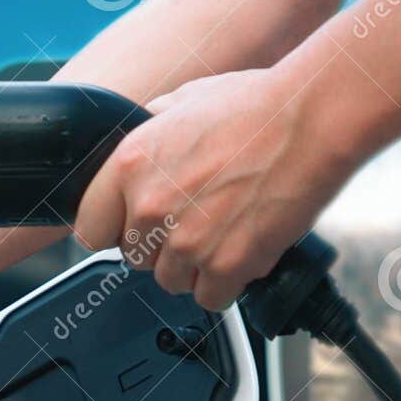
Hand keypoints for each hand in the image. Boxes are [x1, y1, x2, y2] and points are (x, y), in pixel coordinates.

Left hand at [74, 67, 359, 310]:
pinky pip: (209, 298)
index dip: (114, 228)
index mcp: (130, 164)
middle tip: (195, 221)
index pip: (90, 228)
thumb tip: (142, 144)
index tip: (132, 227)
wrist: (309, 123)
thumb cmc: (256, 107)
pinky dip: (225, 284)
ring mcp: (187, 242)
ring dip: (194, 266)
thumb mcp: (183, 101)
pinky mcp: (225, 266)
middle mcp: (151, 207)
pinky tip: (240, 253)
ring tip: (223, 233)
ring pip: (171, 282)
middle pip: (134, 259)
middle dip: (160, 246)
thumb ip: (151, 131)